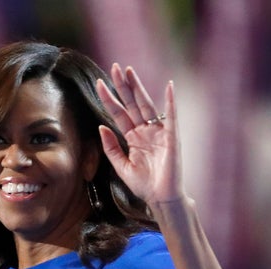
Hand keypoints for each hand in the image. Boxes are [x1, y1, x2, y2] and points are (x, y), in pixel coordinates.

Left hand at [95, 64, 183, 204]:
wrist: (160, 198)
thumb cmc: (143, 184)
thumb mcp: (121, 166)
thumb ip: (111, 148)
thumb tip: (101, 127)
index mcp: (132, 137)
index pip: (118, 113)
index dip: (109, 99)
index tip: (99, 83)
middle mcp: (145, 131)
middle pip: (131, 104)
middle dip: (123, 86)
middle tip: (114, 68)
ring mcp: (158, 132)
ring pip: (146, 105)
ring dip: (138, 88)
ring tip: (129, 71)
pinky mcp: (172, 137)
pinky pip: (171, 116)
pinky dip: (170, 102)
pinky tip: (169, 87)